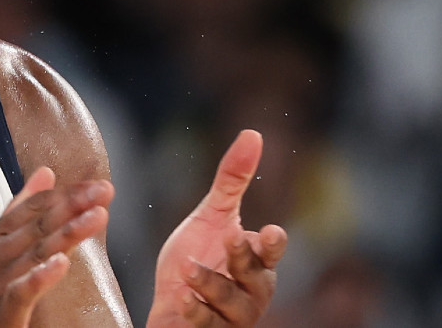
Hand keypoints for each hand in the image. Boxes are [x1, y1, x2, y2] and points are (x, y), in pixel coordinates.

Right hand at [0, 168, 113, 326]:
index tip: (96, 185)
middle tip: (102, 191)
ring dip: (67, 233)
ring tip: (96, 217)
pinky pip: (21, 292)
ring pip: (35, 252)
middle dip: (72, 205)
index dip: (66, 194)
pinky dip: (40, 277)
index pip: (34, 207)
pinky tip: (61, 264)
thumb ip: (21, 207)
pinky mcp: (0, 311)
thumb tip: (46, 173)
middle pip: (38, 224)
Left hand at [148, 129, 288, 326]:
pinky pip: (207, 327)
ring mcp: (232, 317)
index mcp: (256, 262)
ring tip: (188, 269)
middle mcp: (251, 292)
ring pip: (232, 305)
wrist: (169, 304)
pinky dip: (196, 313)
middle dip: (242, 257)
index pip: (271, 252)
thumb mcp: (211, 216)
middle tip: (229, 237)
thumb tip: (253, 133)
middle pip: (255, 277)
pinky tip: (181, 299)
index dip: (272, 244)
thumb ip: (233, 179)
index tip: (270, 230)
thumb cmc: (197, 256)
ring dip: (211, 285)